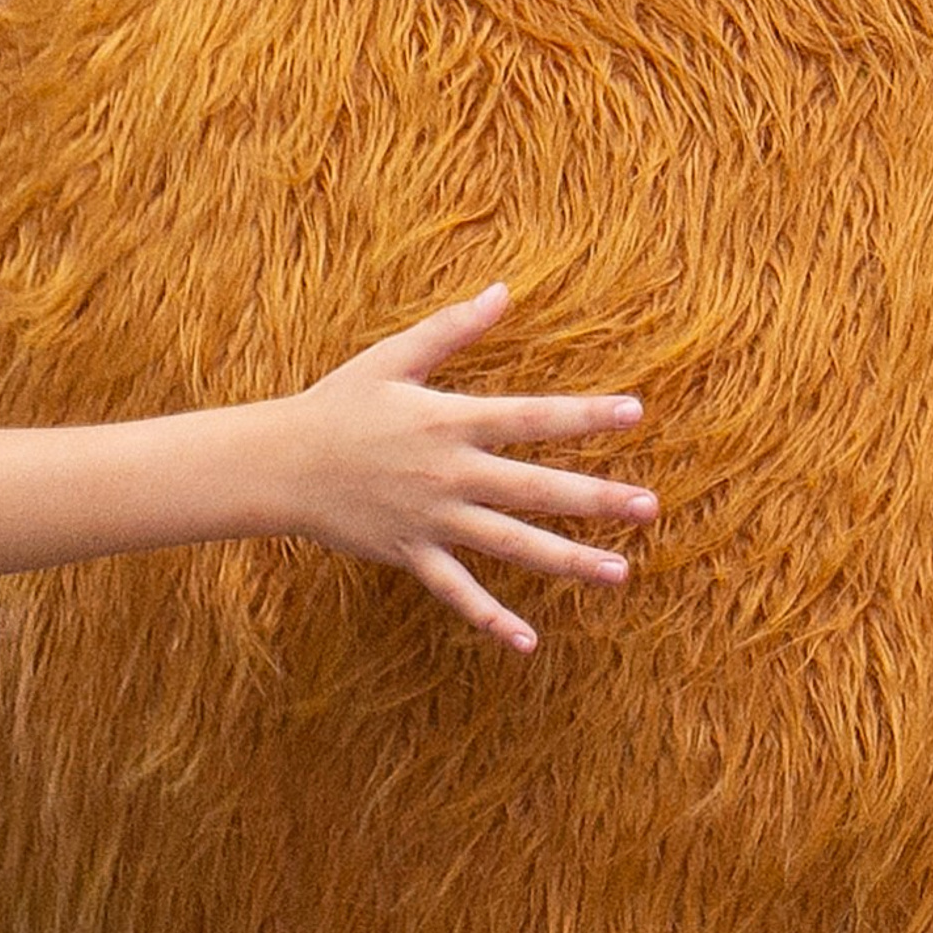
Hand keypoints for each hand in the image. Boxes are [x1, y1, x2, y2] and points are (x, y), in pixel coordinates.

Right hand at [269, 283, 655, 652]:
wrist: (281, 463)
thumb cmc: (340, 402)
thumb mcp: (395, 356)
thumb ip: (452, 327)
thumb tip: (504, 291)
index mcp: (451, 419)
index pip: (533, 416)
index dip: (585, 414)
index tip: (635, 413)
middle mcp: (451, 473)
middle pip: (538, 488)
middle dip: (597, 499)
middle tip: (650, 507)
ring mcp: (433, 520)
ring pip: (513, 545)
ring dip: (569, 561)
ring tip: (620, 574)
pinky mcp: (411, 555)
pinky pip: (458, 593)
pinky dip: (492, 619)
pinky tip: (528, 642)